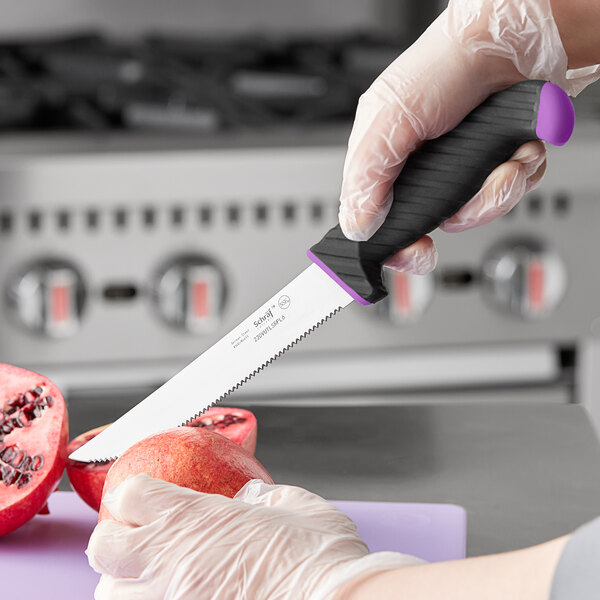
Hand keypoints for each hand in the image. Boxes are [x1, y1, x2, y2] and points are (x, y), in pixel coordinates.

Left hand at [86, 474, 421, 599]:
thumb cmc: (318, 557)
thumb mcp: (296, 505)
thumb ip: (262, 497)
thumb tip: (247, 498)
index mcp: (198, 519)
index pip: (132, 495)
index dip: (136, 493)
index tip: (147, 496)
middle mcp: (173, 563)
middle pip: (103, 547)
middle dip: (116, 539)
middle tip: (142, 538)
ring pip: (111, 594)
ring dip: (126, 583)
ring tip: (155, 579)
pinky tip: (177, 596)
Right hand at [339, 0, 597, 274]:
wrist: (514, 39)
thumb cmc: (446, 63)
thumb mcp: (390, 117)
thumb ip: (368, 175)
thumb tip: (355, 226)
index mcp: (388, 159)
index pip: (380, 219)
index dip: (394, 244)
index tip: (409, 255)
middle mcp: (425, 166)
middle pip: (436, 221)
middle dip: (461, 213)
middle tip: (463, 205)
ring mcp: (464, 165)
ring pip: (478, 210)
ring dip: (496, 191)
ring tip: (501, 162)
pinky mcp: (499, 159)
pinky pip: (512, 191)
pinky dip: (521, 173)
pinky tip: (517, 150)